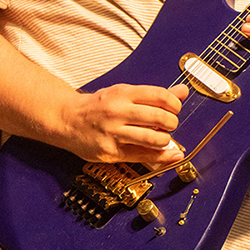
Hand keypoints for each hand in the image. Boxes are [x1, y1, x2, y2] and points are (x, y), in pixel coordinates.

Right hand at [59, 82, 188, 163]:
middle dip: (172, 124)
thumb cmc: (98, 106)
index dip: (175, 104)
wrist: (66, 119)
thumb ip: (153, 95)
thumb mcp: (123, 93)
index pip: (160, 96)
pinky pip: (142, 156)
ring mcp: (113, 132)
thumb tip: (182, 92)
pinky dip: (161, 157)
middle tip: (170, 125)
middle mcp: (118, 111)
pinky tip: (169, 155)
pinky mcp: (110, 151)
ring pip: (154, 139)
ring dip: (166, 141)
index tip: (175, 109)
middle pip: (160, 118)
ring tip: (163, 138)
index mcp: (123, 93)